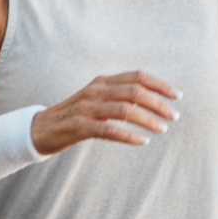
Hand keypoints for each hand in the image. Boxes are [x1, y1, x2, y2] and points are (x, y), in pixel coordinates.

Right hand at [29, 71, 179, 154]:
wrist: (40, 129)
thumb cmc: (74, 116)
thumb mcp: (96, 99)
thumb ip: (118, 96)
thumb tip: (150, 100)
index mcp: (102, 81)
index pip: (137, 76)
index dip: (159, 84)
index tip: (177, 95)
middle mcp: (96, 91)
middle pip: (135, 92)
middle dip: (158, 103)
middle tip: (174, 116)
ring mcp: (87, 108)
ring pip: (125, 110)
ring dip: (148, 119)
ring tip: (162, 128)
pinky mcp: (80, 127)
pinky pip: (110, 130)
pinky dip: (129, 136)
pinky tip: (142, 141)